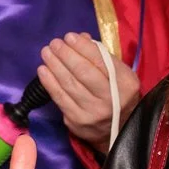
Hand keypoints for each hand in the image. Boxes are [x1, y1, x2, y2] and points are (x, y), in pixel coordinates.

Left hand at [38, 32, 140, 149]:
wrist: (118, 131)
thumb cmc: (118, 96)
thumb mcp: (120, 76)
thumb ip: (102, 57)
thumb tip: (80, 38)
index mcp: (125, 84)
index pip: (101, 61)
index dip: (82, 47)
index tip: (69, 37)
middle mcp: (110, 99)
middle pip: (83, 72)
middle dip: (65, 54)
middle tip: (54, 43)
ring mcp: (92, 112)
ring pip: (69, 84)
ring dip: (54, 65)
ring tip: (46, 52)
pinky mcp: (76, 121)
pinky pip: (60, 98)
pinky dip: (49, 82)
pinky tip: (43, 71)